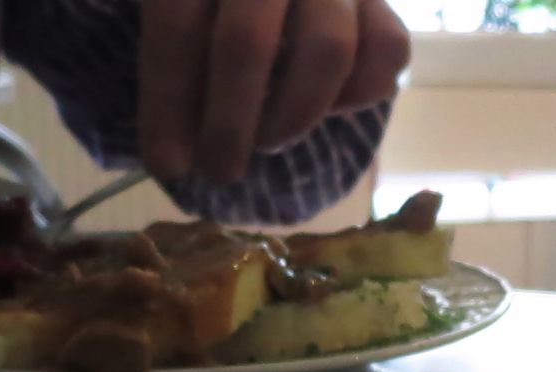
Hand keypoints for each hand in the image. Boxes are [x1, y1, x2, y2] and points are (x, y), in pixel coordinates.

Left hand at [139, 0, 410, 183]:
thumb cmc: (219, 4)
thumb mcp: (178, 11)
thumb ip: (170, 67)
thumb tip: (171, 159)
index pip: (177, 20)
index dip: (169, 97)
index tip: (167, 163)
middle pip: (248, 41)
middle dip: (229, 122)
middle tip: (219, 170)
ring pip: (329, 49)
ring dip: (295, 113)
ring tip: (268, 139)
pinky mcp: (381, 0)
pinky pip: (388, 49)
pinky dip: (360, 92)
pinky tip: (328, 107)